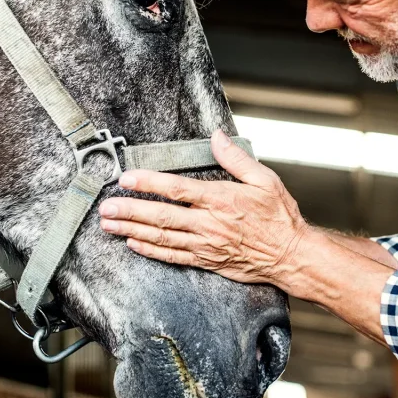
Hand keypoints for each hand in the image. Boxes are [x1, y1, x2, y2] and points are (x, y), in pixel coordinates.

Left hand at [98, 130, 310, 291]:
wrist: (290, 255)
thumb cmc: (279, 217)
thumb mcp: (265, 179)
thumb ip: (236, 158)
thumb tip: (217, 136)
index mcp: (221, 199)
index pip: (177, 189)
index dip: (149, 183)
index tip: (127, 178)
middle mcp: (209, 223)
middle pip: (161, 216)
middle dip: (130, 211)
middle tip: (106, 207)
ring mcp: (205, 244)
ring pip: (161, 237)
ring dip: (132, 230)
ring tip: (109, 225)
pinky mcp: (206, 261)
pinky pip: (172, 256)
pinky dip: (151, 250)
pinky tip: (133, 243)